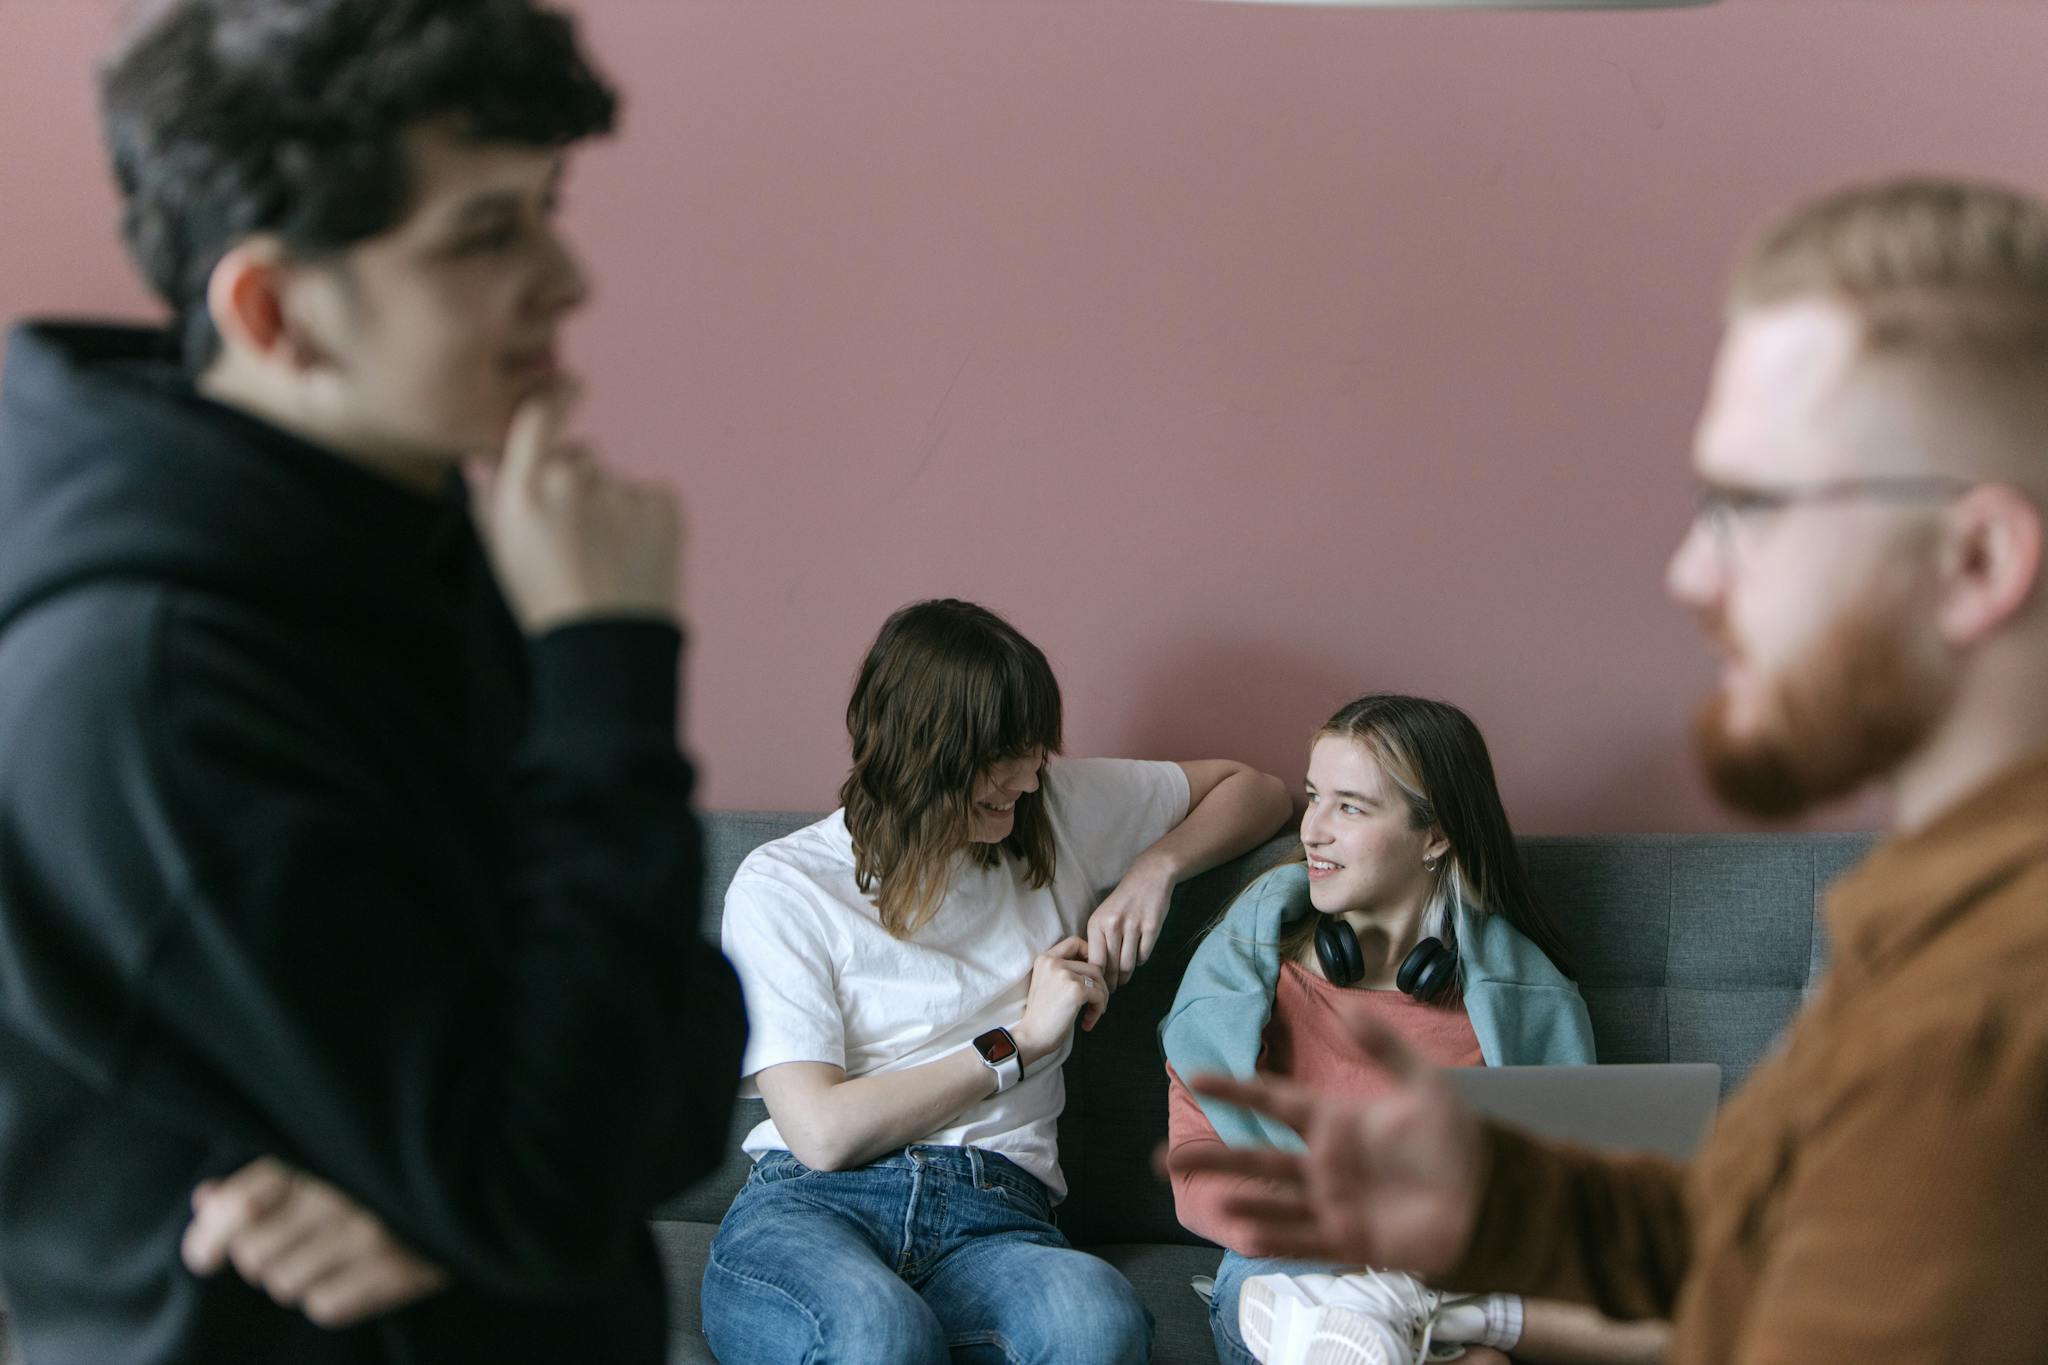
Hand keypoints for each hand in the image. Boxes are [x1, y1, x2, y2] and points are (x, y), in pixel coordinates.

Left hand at [182, 1156, 449, 1327]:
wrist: (481, 1174)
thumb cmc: (387, 1160)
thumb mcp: (325, 1152)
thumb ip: (264, 1176)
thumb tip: (206, 1199)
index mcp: (320, 1153)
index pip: (239, 1205)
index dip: (209, 1238)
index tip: (205, 1256)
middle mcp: (342, 1194)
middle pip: (255, 1255)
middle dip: (262, 1258)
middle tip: (290, 1245)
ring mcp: (372, 1234)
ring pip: (285, 1285)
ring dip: (297, 1277)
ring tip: (329, 1255)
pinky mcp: (401, 1271)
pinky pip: (325, 1307)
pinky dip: (330, 1297)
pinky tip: (353, 1273)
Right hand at [481, 381, 680, 633]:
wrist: (606, 648)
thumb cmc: (547, 602)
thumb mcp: (503, 552)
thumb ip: (492, 498)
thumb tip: (488, 460)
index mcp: (522, 489)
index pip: (539, 416)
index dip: (557, 396)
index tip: (572, 387)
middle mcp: (569, 481)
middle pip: (582, 458)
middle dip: (581, 485)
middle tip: (582, 542)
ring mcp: (619, 492)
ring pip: (616, 484)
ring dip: (614, 509)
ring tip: (609, 560)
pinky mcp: (663, 506)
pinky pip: (653, 498)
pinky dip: (648, 521)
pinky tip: (636, 557)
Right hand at [1013, 935, 1110, 1067]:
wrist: (1031, 1037)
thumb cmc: (1042, 1015)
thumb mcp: (1048, 983)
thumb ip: (1065, 970)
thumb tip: (1097, 967)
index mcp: (1045, 958)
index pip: (1075, 941)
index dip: (1090, 954)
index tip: (1092, 975)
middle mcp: (1053, 962)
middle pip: (1093, 965)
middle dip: (1100, 986)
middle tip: (1095, 1004)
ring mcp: (1064, 974)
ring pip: (1099, 980)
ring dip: (1101, 999)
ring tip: (1092, 1014)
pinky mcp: (1075, 990)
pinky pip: (1099, 995)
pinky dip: (1098, 1009)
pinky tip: (1087, 1022)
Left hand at [1086, 856, 1173, 989]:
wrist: (1149, 877)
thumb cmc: (1123, 900)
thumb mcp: (1103, 915)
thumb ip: (1098, 938)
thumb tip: (1095, 969)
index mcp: (1096, 923)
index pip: (1095, 961)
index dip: (1097, 978)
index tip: (1098, 986)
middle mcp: (1113, 926)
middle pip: (1112, 966)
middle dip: (1111, 982)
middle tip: (1111, 990)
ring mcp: (1133, 927)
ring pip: (1128, 964)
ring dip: (1126, 976)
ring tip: (1123, 980)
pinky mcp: (1151, 928)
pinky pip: (1144, 955)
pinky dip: (1140, 961)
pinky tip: (1137, 960)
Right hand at [1161, 1008, 1484, 1276]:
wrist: (1491, 1198)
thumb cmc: (1457, 1141)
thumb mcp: (1423, 1084)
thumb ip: (1383, 1046)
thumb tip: (1348, 1005)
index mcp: (1336, 1122)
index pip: (1274, 1102)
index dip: (1237, 1092)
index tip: (1197, 1077)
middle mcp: (1325, 1163)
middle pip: (1258, 1158)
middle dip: (1213, 1157)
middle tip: (1163, 1156)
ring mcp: (1334, 1203)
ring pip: (1274, 1200)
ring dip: (1240, 1197)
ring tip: (1205, 1193)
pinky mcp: (1350, 1240)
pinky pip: (1304, 1240)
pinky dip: (1274, 1237)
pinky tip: (1244, 1233)